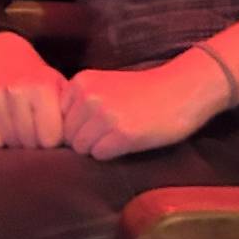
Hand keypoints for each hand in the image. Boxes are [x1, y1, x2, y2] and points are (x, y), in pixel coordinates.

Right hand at [0, 31, 69, 148]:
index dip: (53, 141)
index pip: (50, 138)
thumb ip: (69, 113)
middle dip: (35, 144)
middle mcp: (17, 90)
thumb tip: (75, 142)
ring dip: (17, 143)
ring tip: (22, 130)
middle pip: (29, 142)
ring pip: (9, 142)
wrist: (4, 56)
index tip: (52, 133)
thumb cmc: (39, 79)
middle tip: (36, 134)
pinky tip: (5, 128)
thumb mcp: (59, 88)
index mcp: (42, 87)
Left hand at [61, 61, 221, 160]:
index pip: (58, 118)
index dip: (76, 127)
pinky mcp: (122, 134)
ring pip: (81, 148)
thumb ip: (80, 101)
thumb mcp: (103, 85)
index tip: (94, 125)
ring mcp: (104, 115)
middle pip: (68, 136)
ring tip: (118, 137)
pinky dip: (110, 155)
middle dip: (85, 140)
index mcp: (81, 82)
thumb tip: (56, 134)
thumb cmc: (142, 92)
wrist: (181, 91)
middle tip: (109, 135)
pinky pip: (100, 156)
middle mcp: (88, 97)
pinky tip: (127, 142)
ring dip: (97, 149)